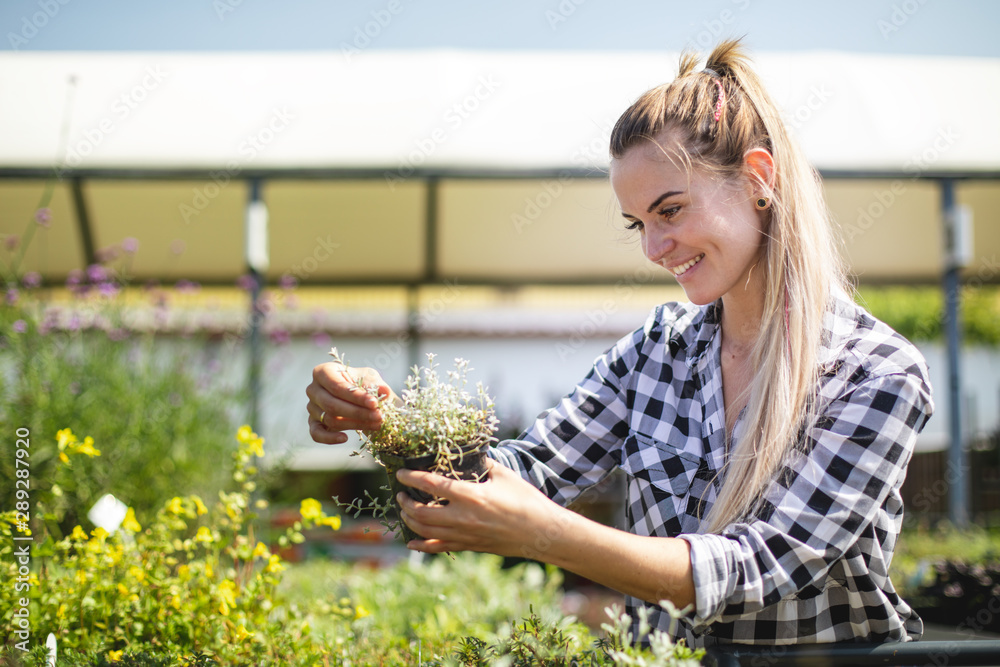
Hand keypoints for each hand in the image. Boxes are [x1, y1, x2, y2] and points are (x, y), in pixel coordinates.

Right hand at [305, 361, 395, 444]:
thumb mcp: (371, 379)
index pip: (337, 386)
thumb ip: (376, 384)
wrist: (359, 398)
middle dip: (357, 412)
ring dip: (355, 424)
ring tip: (375, 424)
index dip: (356, 396)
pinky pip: (316, 433)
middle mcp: (313, 389)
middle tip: (378, 416)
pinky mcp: (313, 423)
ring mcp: (312, 407)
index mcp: (323, 372)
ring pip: (330, 419)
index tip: (375, 403)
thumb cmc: (362, 384)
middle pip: (332, 404)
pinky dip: (329, 438)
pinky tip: (344, 438)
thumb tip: (384, 391)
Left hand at [396, 459, 565, 556]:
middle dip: (405, 502)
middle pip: (421, 512)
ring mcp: (464, 535)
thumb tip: (468, 453)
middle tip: (401, 494)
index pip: (431, 484)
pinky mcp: (469, 547)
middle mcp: (463, 518)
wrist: (542, 533)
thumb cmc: (526, 500)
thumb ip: (482, 463)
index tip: (400, 472)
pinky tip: (411, 543)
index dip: (412, 477)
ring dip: (410, 520)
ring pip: (425, 531)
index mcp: (471, 496)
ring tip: (405, 511)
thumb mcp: (504, 475)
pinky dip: (421, 546)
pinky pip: (438, 549)